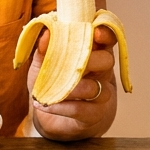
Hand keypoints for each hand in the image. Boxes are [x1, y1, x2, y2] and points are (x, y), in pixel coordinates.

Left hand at [27, 25, 117, 140]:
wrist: (51, 117)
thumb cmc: (51, 83)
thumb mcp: (43, 64)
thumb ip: (44, 49)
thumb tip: (46, 33)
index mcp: (93, 53)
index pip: (107, 40)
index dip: (105, 34)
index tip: (95, 32)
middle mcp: (102, 72)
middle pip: (107, 61)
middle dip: (87, 60)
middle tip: (67, 63)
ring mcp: (102, 95)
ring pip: (94, 88)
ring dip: (69, 88)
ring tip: (47, 90)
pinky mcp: (94, 115)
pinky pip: (80, 109)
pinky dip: (60, 107)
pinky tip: (44, 104)